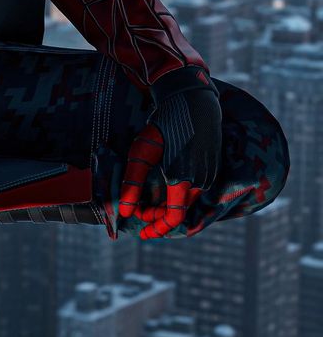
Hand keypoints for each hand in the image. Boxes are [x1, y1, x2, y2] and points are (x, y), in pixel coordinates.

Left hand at [118, 85, 221, 238]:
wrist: (192, 102)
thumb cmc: (164, 124)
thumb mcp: (142, 152)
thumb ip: (133, 183)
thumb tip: (125, 211)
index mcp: (182, 179)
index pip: (173, 218)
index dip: (157, 229)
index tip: (142, 234)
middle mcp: (200, 180)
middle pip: (178, 211)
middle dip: (157, 215)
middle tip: (138, 210)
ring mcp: (209, 174)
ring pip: (186, 200)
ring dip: (167, 204)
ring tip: (147, 199)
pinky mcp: (212, 166)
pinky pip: (195, 189)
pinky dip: (178, 194)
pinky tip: (164, 186)